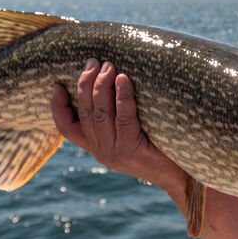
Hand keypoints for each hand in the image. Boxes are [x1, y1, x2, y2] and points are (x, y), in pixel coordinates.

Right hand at [50, 59, 185, 188]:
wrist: (181, 176)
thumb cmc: (160, 147)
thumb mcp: (132, 134)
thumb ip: (117, 117)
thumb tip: (114, 76)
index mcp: (97, 147)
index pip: (66, 128)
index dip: (57, 106)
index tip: (56, 85)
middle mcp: (101, 151)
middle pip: (84, 113)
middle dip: (84, 84)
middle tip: (93, 62)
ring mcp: (115, 152)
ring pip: (99, 114)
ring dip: (101, 86)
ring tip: (108, 66)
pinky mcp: (131, 150)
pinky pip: (123, 118)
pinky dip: (122, 96)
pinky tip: (124, 79)